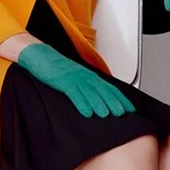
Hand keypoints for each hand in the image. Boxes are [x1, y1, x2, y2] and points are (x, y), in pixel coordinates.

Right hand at [17, 43, 132, 117]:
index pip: (109, 87)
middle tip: (121, 114)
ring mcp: (74, 78)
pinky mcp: (63, 81)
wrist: (40, 55)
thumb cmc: (55, 67)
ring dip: (99, 104)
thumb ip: (85, 85)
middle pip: (103, 90)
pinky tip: (86, 112)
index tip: (129, 108)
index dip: (120, 98)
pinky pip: (75, 94)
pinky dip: (81, 103)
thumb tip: (95, 99)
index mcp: (89, 75)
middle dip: (113, 102)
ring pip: (91, 92)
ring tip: (106, 114)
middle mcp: (85, 76)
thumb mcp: (74, 76)